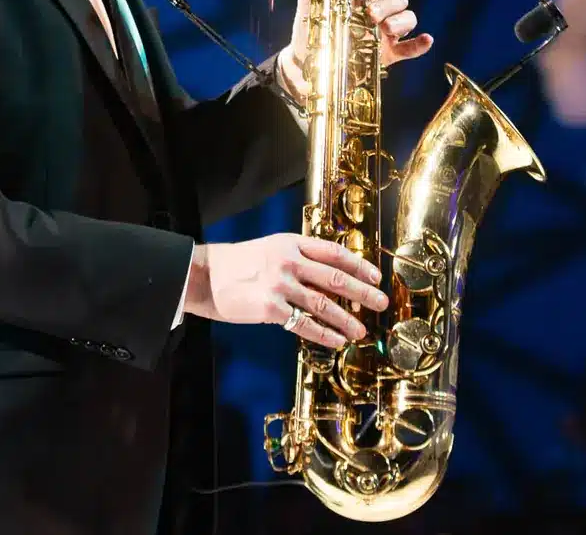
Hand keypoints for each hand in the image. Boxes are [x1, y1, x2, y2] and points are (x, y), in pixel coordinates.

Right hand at [183, 233, 388, 347]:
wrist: (205, 276)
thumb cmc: (238, 264)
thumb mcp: (271, 248)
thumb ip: (299, 257)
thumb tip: (330, 274)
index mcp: (292, 243)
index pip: (334, 252)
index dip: (359, 265)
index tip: (376, 276)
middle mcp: (290, 261)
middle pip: (336, 278)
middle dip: (362, 292)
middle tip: (381, 302)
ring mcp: (281, 284)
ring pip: (323, 304)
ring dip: (346, 319)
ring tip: (361, 330)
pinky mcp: (270, 307)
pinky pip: (303, 323)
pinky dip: (323, 333)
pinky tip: (337, 341)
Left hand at [280, 0, 434, 95]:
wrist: (308, 62)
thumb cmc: (311, 27)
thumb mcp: (310, 3)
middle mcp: (378, 9)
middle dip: (387, 3)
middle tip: (371, 14)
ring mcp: (385, 31)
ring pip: (408, 17)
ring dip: (400, 21)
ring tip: (385, 30)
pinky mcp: (389, 53)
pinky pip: (410, 47)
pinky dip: (420, 44)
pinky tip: (426, 40)